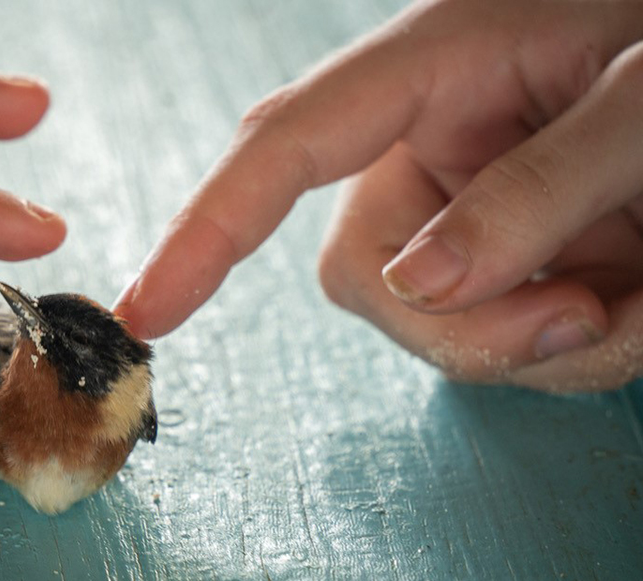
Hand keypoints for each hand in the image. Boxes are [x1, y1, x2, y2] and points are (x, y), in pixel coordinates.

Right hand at [114, 0, 642, 391]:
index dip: (206, 230)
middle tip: (585, 318)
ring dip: (544, 350)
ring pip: (438, 332)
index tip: (146, 311)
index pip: (283, 151)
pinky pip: (513, 350)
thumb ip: (535, 189)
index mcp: (435, 68)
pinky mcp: (520, 267)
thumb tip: (419, 286)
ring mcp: (474, 216)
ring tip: (642, 295)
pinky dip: (587, 353)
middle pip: (364, 279)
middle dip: (465, 332)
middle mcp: (435, 148)